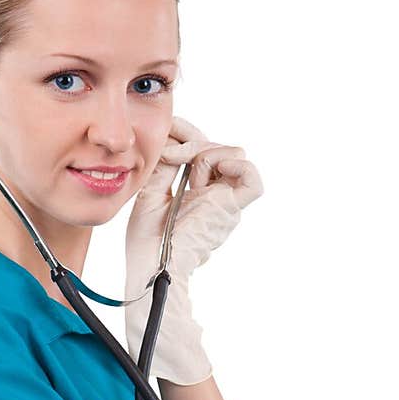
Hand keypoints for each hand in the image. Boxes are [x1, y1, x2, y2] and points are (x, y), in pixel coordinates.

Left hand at [123, 115, 263, 383]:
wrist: (151, 264)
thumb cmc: (146, 240)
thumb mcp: (151, 190)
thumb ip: (166, 163)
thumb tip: (178, 139)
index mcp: (196, 191)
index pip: (203, 148)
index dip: (188, 135)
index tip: (167, 138)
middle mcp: (216, 194)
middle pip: (219, 147)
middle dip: (194, 140)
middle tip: (170, 154)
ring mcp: (226, 202)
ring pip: (235, 155)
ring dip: (207, 153)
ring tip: (184, 169)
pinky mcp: (232, 209)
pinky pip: (252, 179)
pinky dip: (233, 165)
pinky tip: (205, 172)